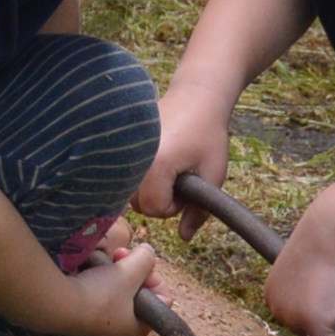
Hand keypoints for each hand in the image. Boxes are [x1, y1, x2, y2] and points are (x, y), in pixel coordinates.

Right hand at [46, 233, 159, 335]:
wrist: (56, 303)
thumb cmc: (99, 294)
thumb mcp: (130, 271)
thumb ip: (146, 259)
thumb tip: (149, 252)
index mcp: (139, 328)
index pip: (162, 299)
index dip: (154, 276)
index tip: (140, 263)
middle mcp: (121, 330)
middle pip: (139, 292)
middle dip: (132, 269)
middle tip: (121, 255)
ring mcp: (100, 323)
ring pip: (118, 290)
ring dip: (114, 271)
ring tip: (104, 260)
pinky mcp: (82, 315)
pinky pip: (99, 292)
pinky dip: (98, 278)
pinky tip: (91, 268)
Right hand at [136, 98, 232, 226]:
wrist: (195, 97)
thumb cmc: (208, 134)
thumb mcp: (213, 174)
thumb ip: (199, 210)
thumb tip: (185, 238)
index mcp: (155, 166)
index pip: (154, 208)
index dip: (174, 205)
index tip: (188, 186)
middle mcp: (133, 160)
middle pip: (139, 204)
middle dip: (161, 199)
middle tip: (180, 177)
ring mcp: (124, 151)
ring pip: (130, 192)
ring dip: (150, 189)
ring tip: (170, 169)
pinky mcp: (121, 146)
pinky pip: (125, 176)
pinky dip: (141, 177)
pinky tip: (158, 162)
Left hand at [261, 222, 334, 335]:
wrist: (333, 231)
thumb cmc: (327, 242)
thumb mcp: (316, 269)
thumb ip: (319, 293)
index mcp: (274, 293)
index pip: (302, 316)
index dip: (327, 306)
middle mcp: (277, 307)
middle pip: (313, 330)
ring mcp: (292, 318)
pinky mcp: (311, 324)